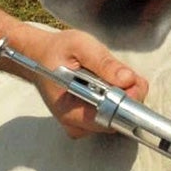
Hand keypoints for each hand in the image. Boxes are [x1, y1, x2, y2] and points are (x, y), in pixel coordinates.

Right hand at [10, 27, 149, 137]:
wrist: (40, 56)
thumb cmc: (56, 51)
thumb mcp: (80, 46)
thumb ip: (104, 62)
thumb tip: (127, 79)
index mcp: (70, 111)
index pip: (109, 119)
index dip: (126, 101)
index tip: (130, 81)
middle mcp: (76, 124)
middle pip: (117, 120)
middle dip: (125, 95)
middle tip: (117, 72)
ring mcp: (83, 125)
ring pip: (119, 116)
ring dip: (121, 94)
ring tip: (105, 75)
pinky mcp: (90, 121)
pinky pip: (114, 113)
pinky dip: (117, 96)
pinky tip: (106, 82)